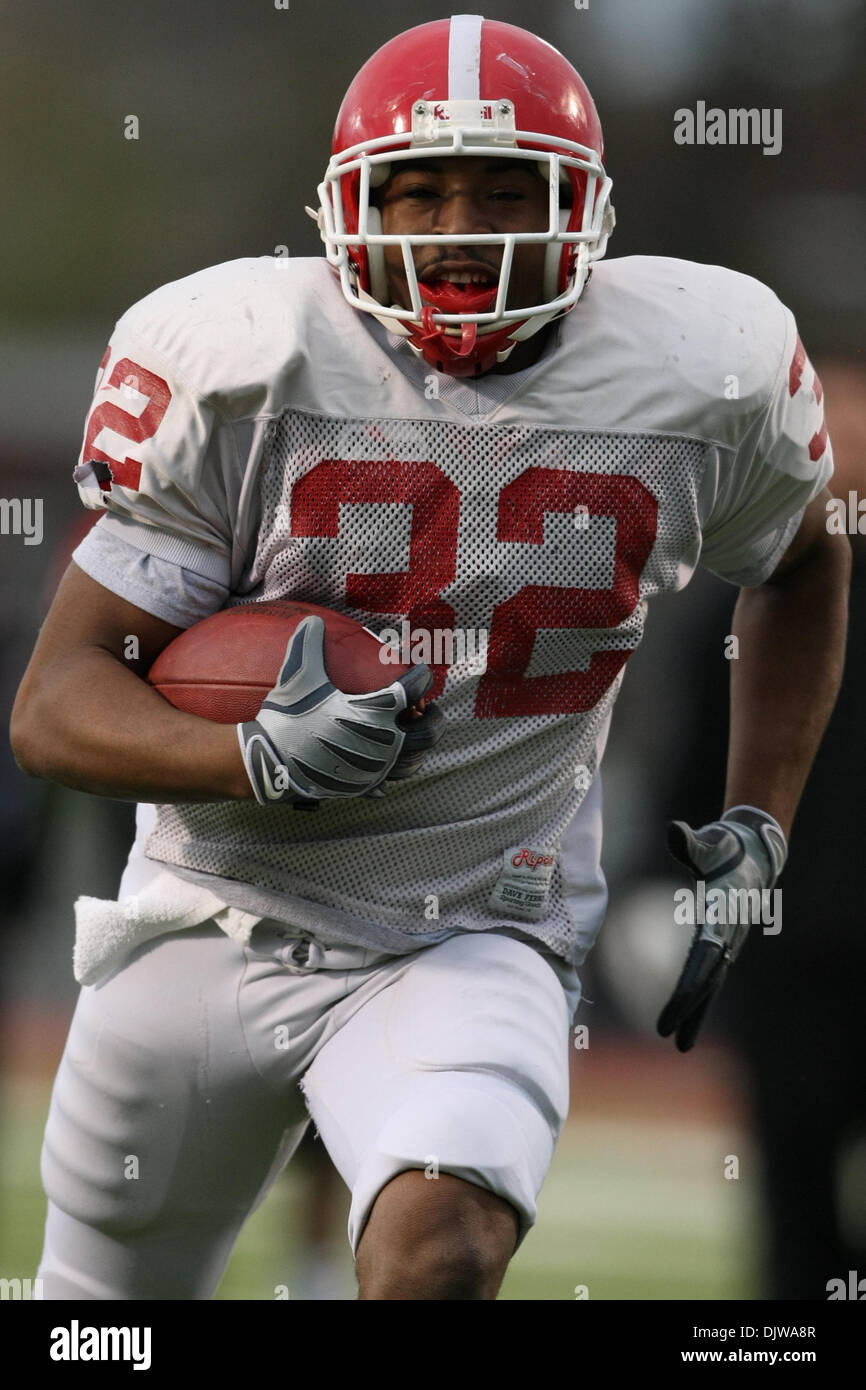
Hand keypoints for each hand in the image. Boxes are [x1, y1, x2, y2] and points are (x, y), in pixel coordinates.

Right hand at [238, 615, 444, 807]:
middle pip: (427, 733)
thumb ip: (309, 644)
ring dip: (419, 749)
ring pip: (412, 763)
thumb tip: (312, 620)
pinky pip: (386, 783)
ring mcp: (375, 769)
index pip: (412, 690)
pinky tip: (388, 769)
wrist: (272, 763)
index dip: (421, 677)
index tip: (421, 670)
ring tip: (416, 739)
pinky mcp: (362, 787)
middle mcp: (384, 743)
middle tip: (433, 710)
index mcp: (375, 712)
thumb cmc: (288, 716)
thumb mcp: (298, 674)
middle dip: (436, 719)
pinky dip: (392, 774)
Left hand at [657, 806, 786, 1051]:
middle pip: (708, 978)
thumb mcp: (711, 841)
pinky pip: (710, 977)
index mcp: (723, 916)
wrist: (754, 853)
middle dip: (689, 1006)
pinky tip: (687, 1023)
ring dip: (696, 1013)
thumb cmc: (727, 846)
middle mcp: (728, 935)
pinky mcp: (722, 944)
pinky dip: (700, 1000)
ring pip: (711, 984)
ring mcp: (727, 942)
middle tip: (667, 1034)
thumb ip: (691, 841)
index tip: (678, 1003)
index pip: (706, 955)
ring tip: (681, 1045)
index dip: (691, 981)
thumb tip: (675, 831)